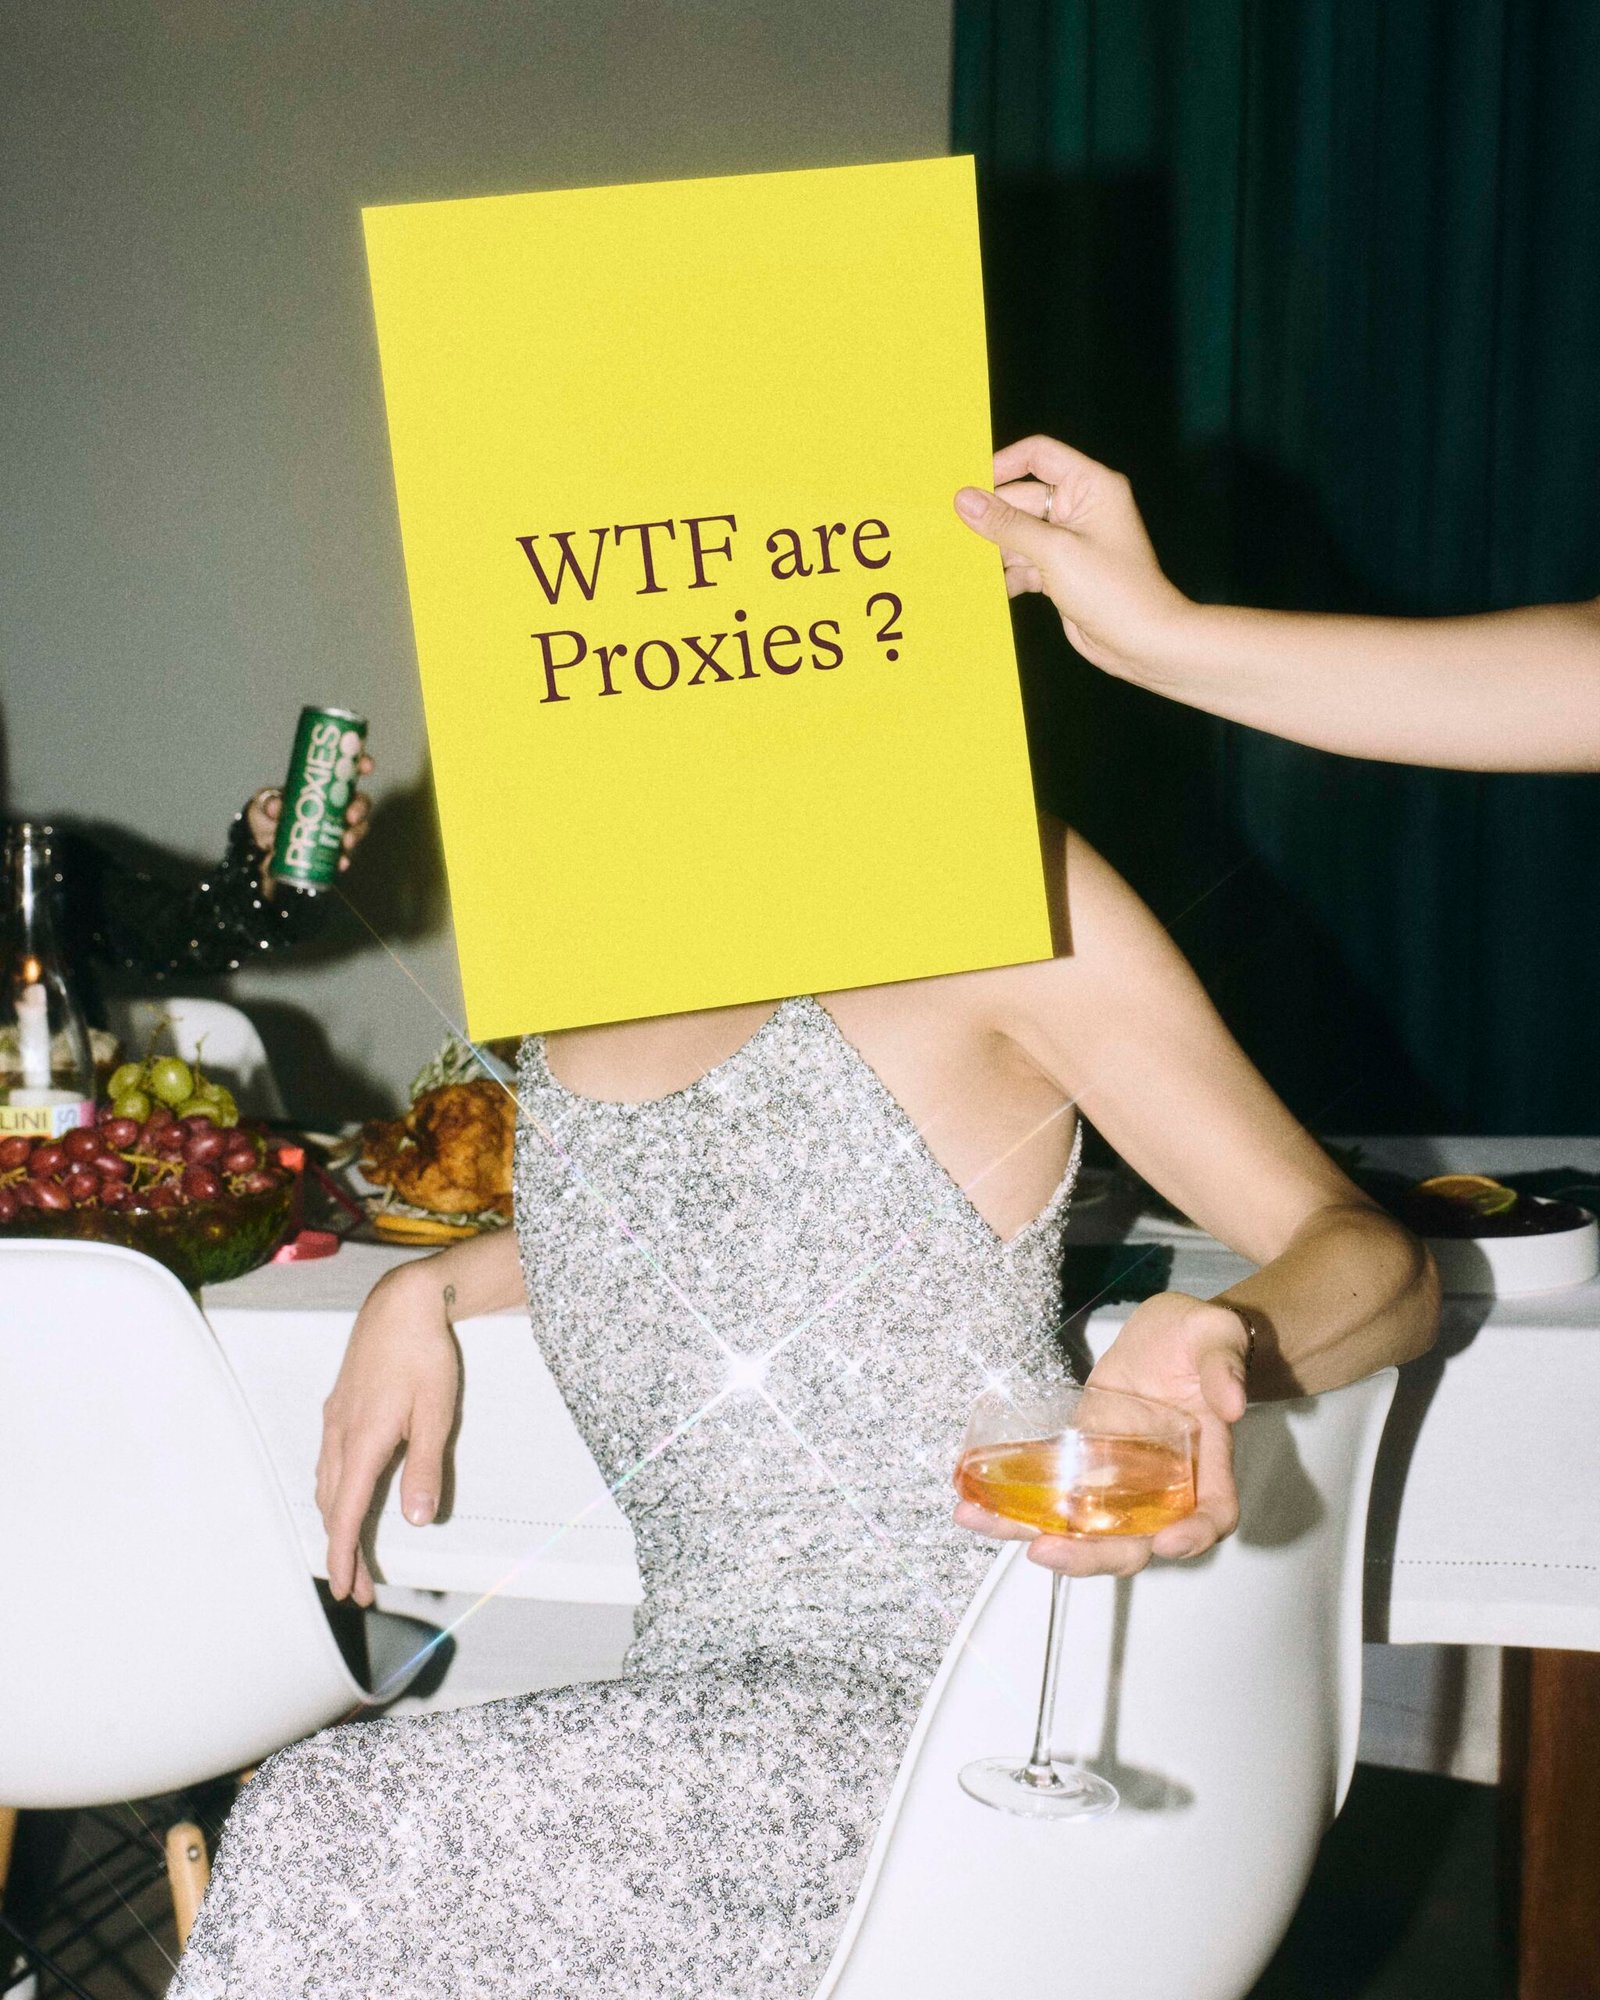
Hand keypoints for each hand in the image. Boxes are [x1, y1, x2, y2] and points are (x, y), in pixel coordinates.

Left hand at [245, 751, 375, 869]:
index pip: (347, 771)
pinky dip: (344, 858)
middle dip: (360, 808)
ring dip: (356, 834)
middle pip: (359, 801)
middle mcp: (336, 805)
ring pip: (358, 828)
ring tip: (346, 842)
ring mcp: (336, 828)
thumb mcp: (264, 805)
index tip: (367, 767)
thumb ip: (270, 803)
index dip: (362, 765)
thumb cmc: (267, 816)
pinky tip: (341, 862)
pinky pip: (345, 853)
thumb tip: (276, 807)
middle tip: (351, 816)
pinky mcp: (333, 851)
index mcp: (324, 785)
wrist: (261, 847)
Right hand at [315, 1260, 459, 1604]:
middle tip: (358, 1586)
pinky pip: (328, 1460)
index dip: (343, 1556)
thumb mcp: (436, 1414)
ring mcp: (334, 1418)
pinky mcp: (339, 1405)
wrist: (402, 1303)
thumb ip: (425, 1469)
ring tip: (351, 1549)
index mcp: (362, 1442)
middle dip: (342, 1550)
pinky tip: (345, 1492)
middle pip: (331, 1507)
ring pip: (326, 1484)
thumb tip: (418, 1521)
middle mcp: (340, 1434)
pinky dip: (333, 1490)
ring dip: (335, 1520)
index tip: (346, 1589)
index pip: (344, 1514)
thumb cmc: (425, 1356)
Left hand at [952, 1291, 1247, 1577]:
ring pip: (1083, 1529)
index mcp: (1205, 1463)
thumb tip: (1229, 1402)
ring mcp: (1117, 1481)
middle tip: (1046, 1549)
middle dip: (1092, 1555)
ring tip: (981, 1525)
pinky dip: (1011, 1507)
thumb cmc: (1197, 1338)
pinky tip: (971, 1505)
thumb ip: (1223, 1364)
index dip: (1193, 1536)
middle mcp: (1161, 1486)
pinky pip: (1049, 1496)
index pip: (1212, 1515)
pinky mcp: (1079, 1465)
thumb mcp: (1216, 1335)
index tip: (1167, 1541)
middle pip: (1135, 1542)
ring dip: (1033, 1535)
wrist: (1161, 1336)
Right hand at [953, 437, 1190, 682]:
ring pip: (1018, 534)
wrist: (1143, 643)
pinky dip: (1006, 574)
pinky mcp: (1060, 572)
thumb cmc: (1115, 591)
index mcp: (1090, 486)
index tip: (969, 485)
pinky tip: (986, 587)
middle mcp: (1080, 508)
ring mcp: (1069, 541)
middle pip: (1022, 499)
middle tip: (954, 533)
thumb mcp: (1055, 552)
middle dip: (991, 518)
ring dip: (994, 550)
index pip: (1039, 455)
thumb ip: (1007, 525)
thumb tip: (966, 500)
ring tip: (964, 564)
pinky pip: (1024, 563)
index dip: (1003, 464)